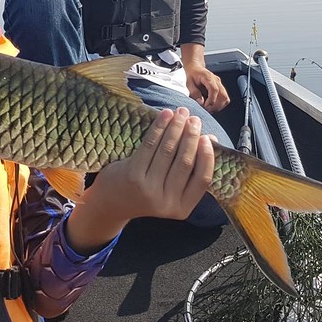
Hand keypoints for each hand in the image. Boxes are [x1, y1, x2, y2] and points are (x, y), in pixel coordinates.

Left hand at [65, 108, 216, 252]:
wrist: (112, 203)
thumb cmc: (147, 191)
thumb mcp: (171, 189)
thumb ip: (190, 170)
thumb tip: (210, 139)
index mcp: (182, 208)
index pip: (203, 179)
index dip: (207, 157)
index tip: (207, 137)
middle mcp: (167, 202)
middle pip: (185, 162)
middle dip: (191, 136)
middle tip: (194, 119)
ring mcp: (149, 190)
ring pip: (168, 151)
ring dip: (176, 128)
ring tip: (181, 113)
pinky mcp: (133, 175)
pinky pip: (150, 146)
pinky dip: (159, 128)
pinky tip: (165, 116)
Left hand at [181, 44, 229, 111]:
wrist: (195, 68)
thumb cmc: (192, 74)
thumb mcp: (189, 83)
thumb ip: (194, 92)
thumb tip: (201, 102)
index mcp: (208, 77)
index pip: (214, 90)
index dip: (211, 100)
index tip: (206, 106)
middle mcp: (216, 81)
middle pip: (223, 95)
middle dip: (216, 105)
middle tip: (207, 109)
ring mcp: (220, 84)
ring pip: (225, 98)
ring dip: (218, 106)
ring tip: (209, 108)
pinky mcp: (220, 88)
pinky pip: (224, 98)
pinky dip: (219, 104)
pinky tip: (212, 105)